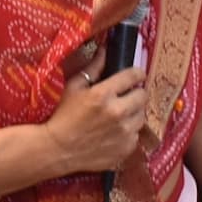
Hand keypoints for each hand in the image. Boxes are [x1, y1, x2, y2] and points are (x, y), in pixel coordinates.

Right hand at [40, 66, 154, 178]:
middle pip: (143, 96)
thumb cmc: (63, 116)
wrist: (58, 150)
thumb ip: (92, 68)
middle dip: (135, 94)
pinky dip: (128, 133)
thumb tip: (104, 51)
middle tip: (125, 97)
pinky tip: (114, 133)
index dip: (137, 74)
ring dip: (133, 113)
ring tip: (119, 116)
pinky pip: (136, 135)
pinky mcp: (126, 148)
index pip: (134, 76)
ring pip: (142, 116)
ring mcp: (124, 133)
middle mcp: (117, 112)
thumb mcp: (73, 87)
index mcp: (103, 94)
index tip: (135, 76)